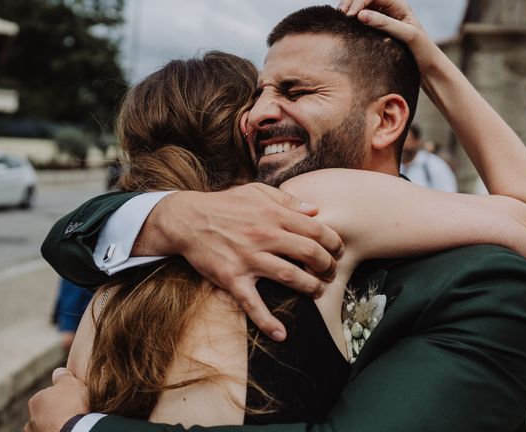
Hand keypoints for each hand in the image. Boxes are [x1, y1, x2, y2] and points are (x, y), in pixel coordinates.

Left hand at [25, 368, 88, 431]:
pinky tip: (68, 429)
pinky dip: (58, 431)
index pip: (47, 396)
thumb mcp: (70, 382)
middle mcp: (31, 420)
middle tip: (71, 412)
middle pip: (44, 413)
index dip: (61, 397)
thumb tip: (58, 371)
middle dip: (54, 413)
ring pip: (45, 427)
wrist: (75, 431)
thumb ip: (62, 376)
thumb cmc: (72, 406)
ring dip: (54, 424)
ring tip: (70, 424)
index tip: (72, 399)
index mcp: (35, 401)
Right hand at [134, 183, 343, 340]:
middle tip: (331, 273)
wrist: (187, 220)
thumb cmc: (225, 204)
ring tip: (318, 291)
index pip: (315, 229)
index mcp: (272, 215)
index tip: (338, 251)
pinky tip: (281, 334)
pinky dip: (266, 321)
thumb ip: (287, 200)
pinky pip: (252, 303)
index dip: (332, 242)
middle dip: (326, 265)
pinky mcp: (232, 278)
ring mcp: (248, 258)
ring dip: (310, 287)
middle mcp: (263, 236)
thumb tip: (315, 210)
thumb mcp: (256, 192)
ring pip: (289, 275)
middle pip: (308, 252)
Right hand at [338, 0, 436, 69]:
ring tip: (340, 21)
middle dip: (350, 2)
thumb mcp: (406, 35)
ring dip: (348, 10)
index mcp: (398, 4)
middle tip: (340, 17)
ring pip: (360, 6)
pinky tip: (346, 28)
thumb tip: (360, 15)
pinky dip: (351, 20)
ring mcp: (382, 17)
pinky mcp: (377, 28)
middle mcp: (389, 7)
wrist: (428, 66)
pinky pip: (360, 19)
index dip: (359, 0)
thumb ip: (384, 23)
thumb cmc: (422, 50)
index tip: (350, 16)